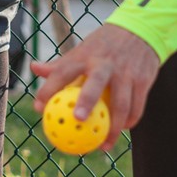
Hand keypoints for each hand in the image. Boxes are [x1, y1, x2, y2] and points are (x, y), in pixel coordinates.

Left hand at [31, 24, 162, 149]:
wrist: (140, 30)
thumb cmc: (102, 46)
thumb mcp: (81, 50)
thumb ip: (59, 64)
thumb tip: (34, 68)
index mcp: (84, 56)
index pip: (62, 71)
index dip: (48, 88)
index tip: (38, 108)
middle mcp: (104, 63)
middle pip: (95, 84)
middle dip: (87, 102)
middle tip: (77, 120)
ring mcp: (126, 72)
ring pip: (121, 104)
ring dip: (113, 128)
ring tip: (103, 146)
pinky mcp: (143, 80)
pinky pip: (136, 107)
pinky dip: (129, 122)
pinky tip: (121, 131)